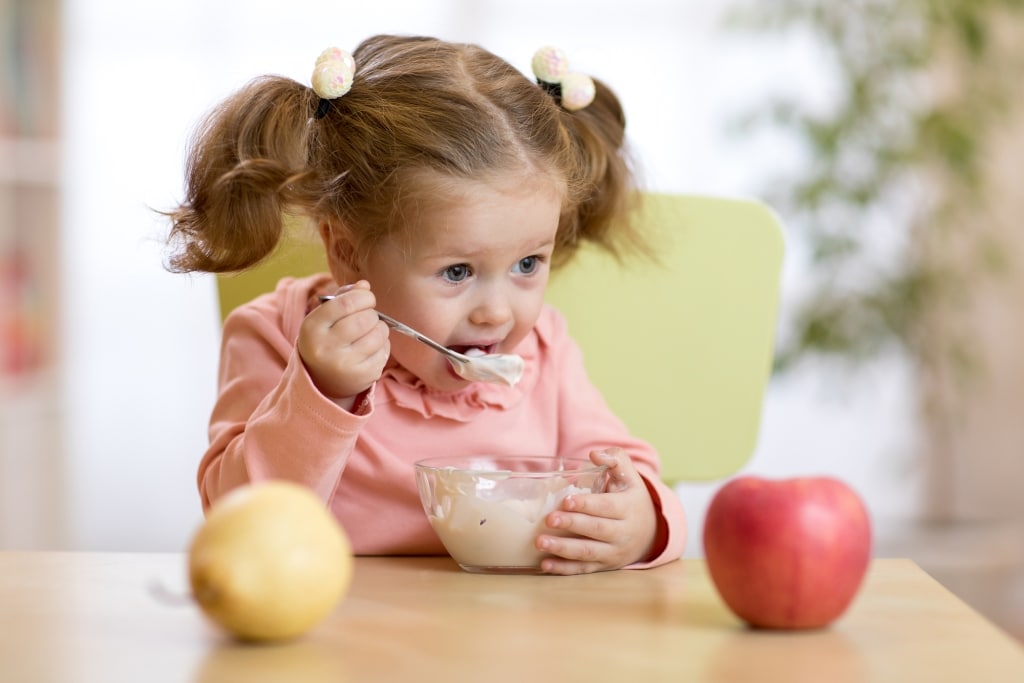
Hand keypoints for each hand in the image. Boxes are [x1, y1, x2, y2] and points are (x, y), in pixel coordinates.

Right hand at [297, 280, 389, 405]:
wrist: (321, 379)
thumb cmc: (326, 339)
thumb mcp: (324, 317)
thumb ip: (343, 296)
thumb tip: (365, 286)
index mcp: (313, 327)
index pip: (346, 304)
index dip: (364, 297)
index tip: (367, 299)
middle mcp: (326, 347)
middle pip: (365, 319)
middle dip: (372, 314)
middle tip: (367, 317)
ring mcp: (345, 364)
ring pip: (379, 334)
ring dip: (380, 328)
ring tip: (370, 331)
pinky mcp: (363, 376)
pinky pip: (384, 351)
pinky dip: (383, 345)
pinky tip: (371, 348)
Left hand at [537, 448, 657, 574]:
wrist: (650, 532)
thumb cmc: (630, 497)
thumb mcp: (630, 476)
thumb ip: (615, 459)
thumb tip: (595, 454)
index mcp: (628, 508)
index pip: (607, 507)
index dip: (586, 505)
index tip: (566, 501)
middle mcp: (623, 532)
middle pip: (596, 530)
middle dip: (572, 525)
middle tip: (549, 520)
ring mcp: (614, 552)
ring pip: (588, 553)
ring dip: (563, 549)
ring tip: (540, 542)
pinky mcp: (604, 565)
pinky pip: (584, 570)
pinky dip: (564, 569)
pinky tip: (545, 564)